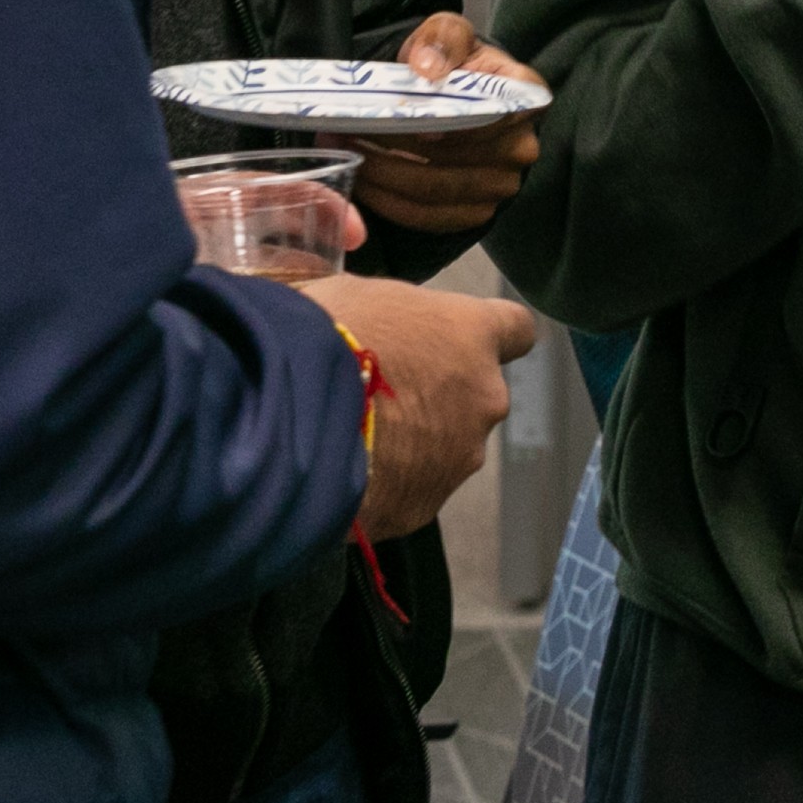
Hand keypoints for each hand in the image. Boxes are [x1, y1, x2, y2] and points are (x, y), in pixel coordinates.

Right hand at [300, 272, 533, 538]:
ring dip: (413, 442)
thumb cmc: (322, 339)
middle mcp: (483, 398)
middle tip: (379, 393)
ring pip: (446, 446)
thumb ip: (397, 317)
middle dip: (437, 396)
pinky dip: (387, 482)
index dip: (488, 337)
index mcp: (472, 334)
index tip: (461, 343)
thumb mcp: (359, 296)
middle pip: (474, 395)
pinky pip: (412, 489)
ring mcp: (460, 457)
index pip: (516, 328)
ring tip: (352, 436)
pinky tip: (344, 469)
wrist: (286, 420)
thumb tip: (386, 325)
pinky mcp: (425, 505)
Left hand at [354, 11, 544, 234]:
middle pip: (453, 158)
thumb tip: (428, 69)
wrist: (452, 98)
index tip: (405, 118)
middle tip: (346, 132)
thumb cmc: (453, 65)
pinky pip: (428, 217)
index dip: (449, 122)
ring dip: (382, 175)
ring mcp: (501, 187)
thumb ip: (443, 39)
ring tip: (347, 151)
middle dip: (392, 147)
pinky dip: (389, 202)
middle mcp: (521, 148)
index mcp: (525, 99)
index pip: (494, 116)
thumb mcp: (449, 32)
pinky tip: (363, 181)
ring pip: (434, 191)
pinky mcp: (475, 214)